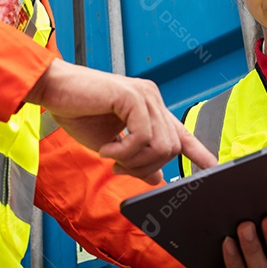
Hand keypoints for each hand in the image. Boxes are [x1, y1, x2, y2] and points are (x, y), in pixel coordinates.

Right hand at [26, 59, 217, 182]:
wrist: (53, 90)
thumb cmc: (77, 112)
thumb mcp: (111, 144)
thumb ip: (135, 158)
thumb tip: (157, 177)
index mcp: (150, 108)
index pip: (182, 133)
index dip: (198, 152)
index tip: (213, 167)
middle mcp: (152, 98)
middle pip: (171, 149)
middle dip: (145, 167)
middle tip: (119, 166)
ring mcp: (144, 95)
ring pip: (160, 145)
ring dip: (133, 161)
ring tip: (111, 156)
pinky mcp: (132, 96)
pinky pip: (142, 137)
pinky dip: (123, 152)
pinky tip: (106, 149)